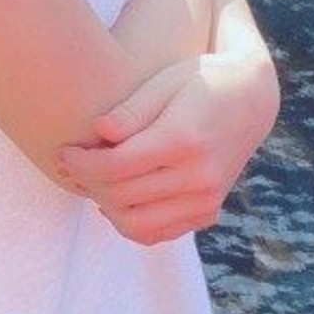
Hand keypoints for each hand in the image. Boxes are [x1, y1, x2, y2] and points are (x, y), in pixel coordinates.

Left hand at [58, 46, 278, 245]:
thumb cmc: (199, 81)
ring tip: (91, 182)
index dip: (82, 163)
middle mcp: (198, 176)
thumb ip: (132, 110)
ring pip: (139, 226)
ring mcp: (207, 199)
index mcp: (183, 140)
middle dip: (88, 184)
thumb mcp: (165, 82)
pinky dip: (132, 222)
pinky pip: (161, 232)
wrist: (250, 98)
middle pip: (123, 198)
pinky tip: (116, 198)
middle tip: (70, 166)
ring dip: (106, 208)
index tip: (63, 151)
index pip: (117, 167)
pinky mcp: (209, 211)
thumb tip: (97, 130)